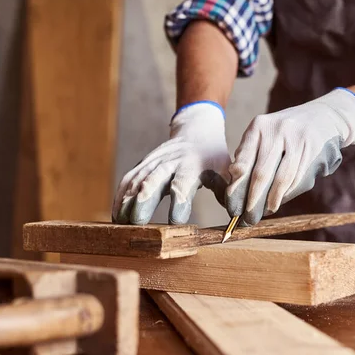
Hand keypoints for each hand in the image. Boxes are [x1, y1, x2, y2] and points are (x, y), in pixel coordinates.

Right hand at [112, 102, 230, 224]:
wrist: (196, 131)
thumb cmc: (213, 157)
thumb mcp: (226, 169)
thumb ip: (228, 190)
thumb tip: (238, 215)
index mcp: (192, 164)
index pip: (183, 182)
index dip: (179, 200)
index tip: (176, 219)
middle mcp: (169, 162)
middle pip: (153, 179)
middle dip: (144, 200)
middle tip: (137, 221)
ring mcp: (153, 162)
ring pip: (137, 180)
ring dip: (128, 200)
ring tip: (121, 223)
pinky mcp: (143, 165)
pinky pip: (128, 179)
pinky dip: (120, 196)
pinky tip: (116, 215)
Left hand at [225, 88, 354, 225]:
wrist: (323, 117)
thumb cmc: (284, 133)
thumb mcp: (264, 134)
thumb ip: (248, 155)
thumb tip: (234, 183)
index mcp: (259, 126)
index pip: (244, 161)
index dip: (237, 186)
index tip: (232, 204)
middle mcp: (277, 130)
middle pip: (262, 173)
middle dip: (253, 199)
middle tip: (247, 217)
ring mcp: (297, 139)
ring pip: (282, 179)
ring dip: (272, 199)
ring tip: (265, 211)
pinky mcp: (313, 150)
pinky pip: (298, 178)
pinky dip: (288, 193)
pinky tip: (280, 200)